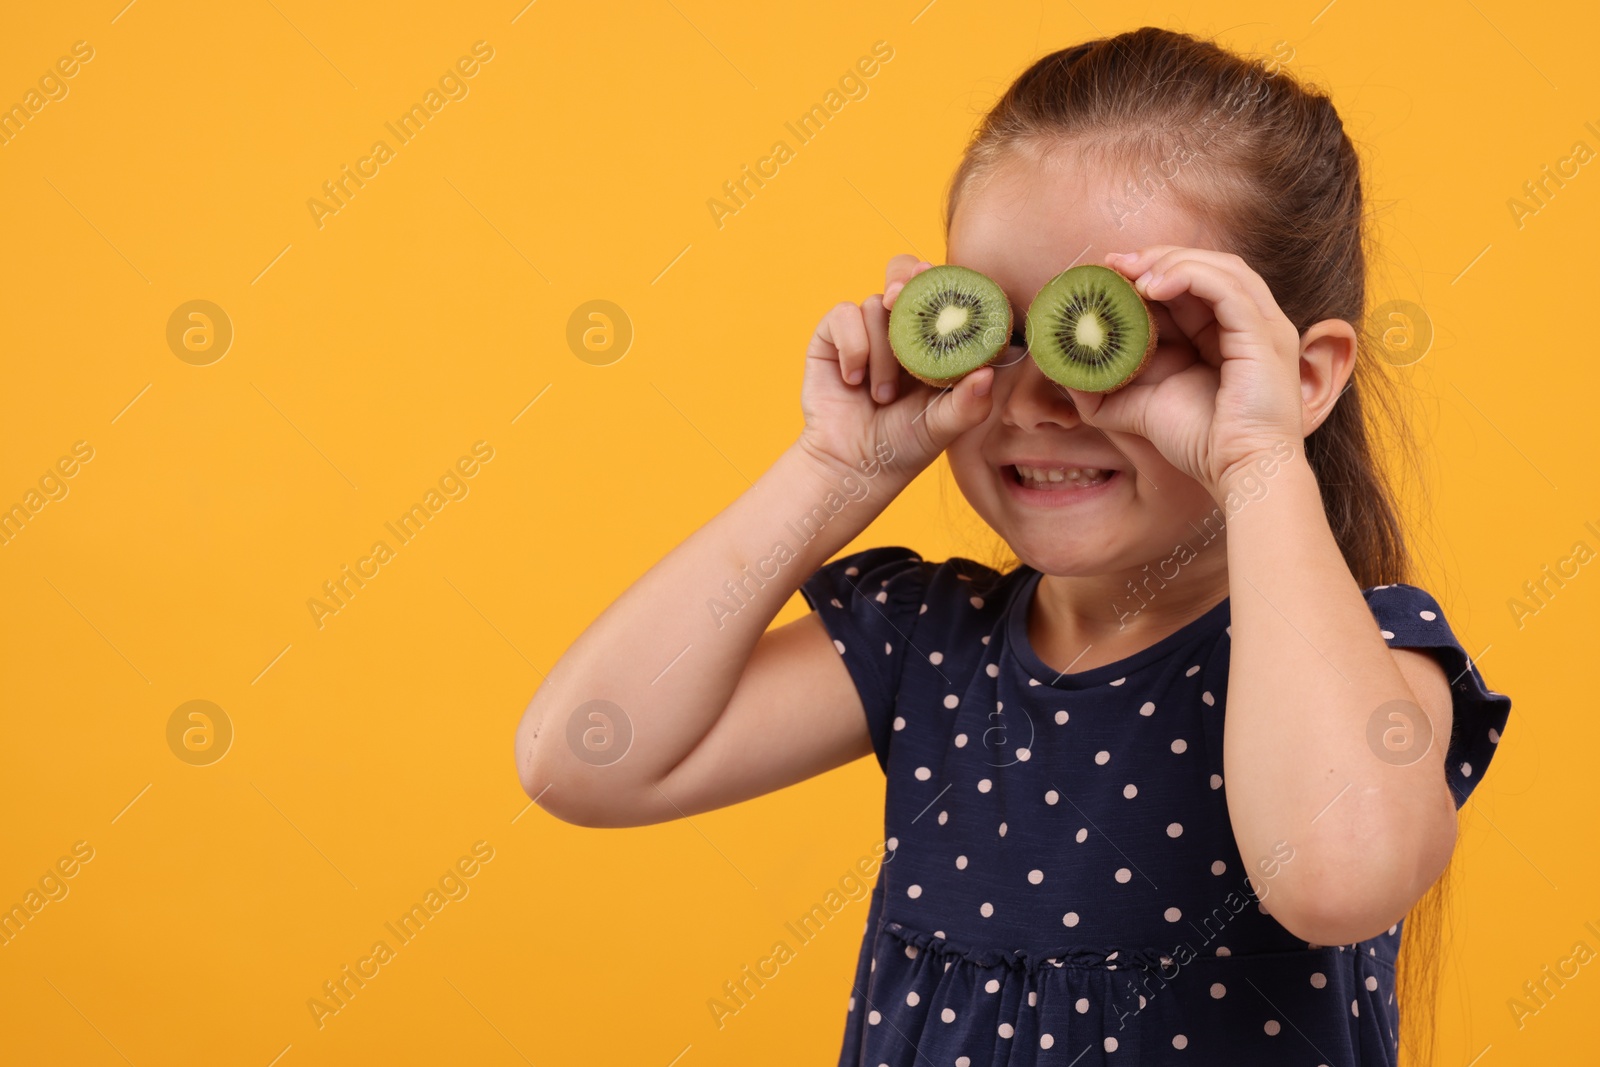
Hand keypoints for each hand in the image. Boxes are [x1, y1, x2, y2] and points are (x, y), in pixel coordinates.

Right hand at [797, 254, 995, 480]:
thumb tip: (988, 374)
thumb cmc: (905, 445)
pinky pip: (843, 315)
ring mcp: (868, 329)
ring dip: (882, 353)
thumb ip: (968, 404)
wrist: (853, 464)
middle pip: (905, 271)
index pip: (944, 293)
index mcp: (936, 338)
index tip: (945, 287)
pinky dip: (852, 347)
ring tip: (882, 395)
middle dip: (905, 279)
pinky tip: (853, 380)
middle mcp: (903, 327)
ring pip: (875, 305)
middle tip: (899, 298)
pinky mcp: (833, 337)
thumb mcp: (943, 427)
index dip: (946, 281)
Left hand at [1061, 247, 1306, 499]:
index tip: (1108, 274)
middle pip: (1205, 266)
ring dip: (1170, 261)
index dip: (1150, 271)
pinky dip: (1189, 277)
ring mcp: (1262, 325)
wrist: (1240, 472)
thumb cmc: (1201, 444)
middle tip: (1111, 265)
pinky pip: (1226, 288)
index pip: (1191, 283)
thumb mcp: (1140, 408)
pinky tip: (1151, 288)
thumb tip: (1065, 373)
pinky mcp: (1264, 334)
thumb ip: (1106, 389)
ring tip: (1129, 273)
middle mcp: (1249, 323)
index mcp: (1226, 334)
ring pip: (1218, 268)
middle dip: (1155, 259)